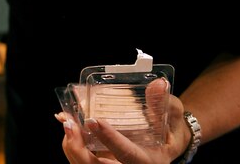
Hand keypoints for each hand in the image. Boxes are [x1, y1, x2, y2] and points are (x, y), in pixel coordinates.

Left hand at [58, 82, 188, 163]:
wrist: (167, 145)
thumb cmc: (171, 132)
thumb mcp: (172, 118)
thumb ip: (163, 104)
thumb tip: (157, 84)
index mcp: (147, 161)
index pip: (126, 153)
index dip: (109, 139)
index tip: (93, 121)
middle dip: (79, 149)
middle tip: (70, 124)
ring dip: (73, 145)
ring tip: (67, 122)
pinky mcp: (103, 161)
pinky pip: (84, 158)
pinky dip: (73, 144)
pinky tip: (68, 125)